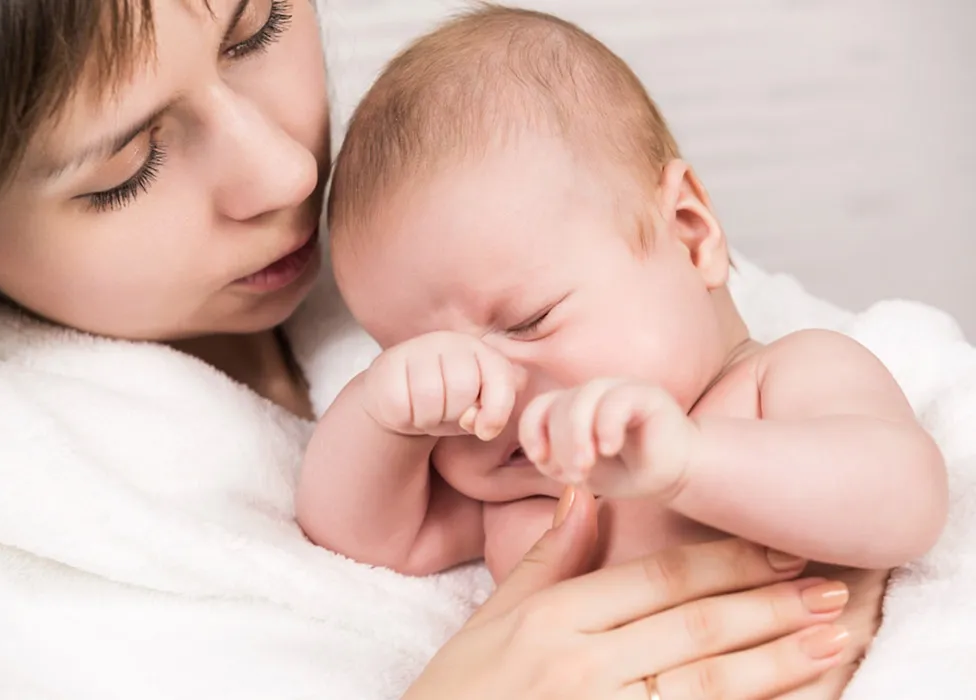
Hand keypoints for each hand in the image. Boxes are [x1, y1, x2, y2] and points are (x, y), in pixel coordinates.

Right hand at [364, 331, 523, 440]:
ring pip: (430, 399)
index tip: (484, 431)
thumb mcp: (477, 413)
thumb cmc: (446, 406)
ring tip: (425, 411)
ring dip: (428, 419)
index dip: (496, 413)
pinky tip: (405, 408)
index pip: (500, 377)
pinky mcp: (387, 364)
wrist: (399, 398)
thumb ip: (491, 415)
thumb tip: (473, 421)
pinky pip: (402, 407)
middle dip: (454, 414)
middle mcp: (449, 341)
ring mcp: (416, 348)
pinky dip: (405, 419)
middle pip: (463, 388)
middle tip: (444, 413)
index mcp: (480, 350)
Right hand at [405, 489, 851, 699]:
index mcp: (554, 619)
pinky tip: (789, 697)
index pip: (658, 580)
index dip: (726, 564)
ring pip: (708, 682)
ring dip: (776, 660)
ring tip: (832, 638)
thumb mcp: (493, 619)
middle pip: (694, 625)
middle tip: (832, 588)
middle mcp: (583, 665)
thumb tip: (582, 492)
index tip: (778, 552)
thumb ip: (546, 559)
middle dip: (770, 607)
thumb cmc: (457, 694)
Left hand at [519, 378, 697, 497]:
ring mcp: (617, 388)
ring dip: (577, 438)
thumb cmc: (627, 471)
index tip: (540, 459)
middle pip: (558, 407)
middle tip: (574, 475)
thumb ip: (556, 460)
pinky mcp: (645, 392)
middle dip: (559, 445)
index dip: (532, 432)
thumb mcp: (583, 471)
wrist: (676, 474)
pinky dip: (606, 426)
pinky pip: (615, 401)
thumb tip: (541, 455)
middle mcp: (592, 393)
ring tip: (586, 468)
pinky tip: (610, 449)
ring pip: (582, 400)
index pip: (538, 409)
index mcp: (572, 407)